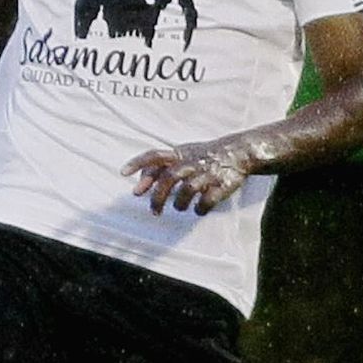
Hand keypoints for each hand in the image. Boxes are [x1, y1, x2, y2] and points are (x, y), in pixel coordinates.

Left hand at [122, 144, 250, 216]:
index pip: (155, 155)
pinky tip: (198, 210)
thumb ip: (157, 170)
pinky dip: (200, 208)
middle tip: (154, 211)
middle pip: (170, 177)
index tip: (122, 173)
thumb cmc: (201, 157)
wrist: (239, 151)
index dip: (138, 163)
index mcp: (180, 154)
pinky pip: (208, 200)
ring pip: (188, 189)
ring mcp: (208, 172)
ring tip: (179, 208)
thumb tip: (135, 189)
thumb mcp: (179, 156)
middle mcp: (193, 161)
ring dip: (179, 203)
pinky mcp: (223, 184)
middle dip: (158, 196)